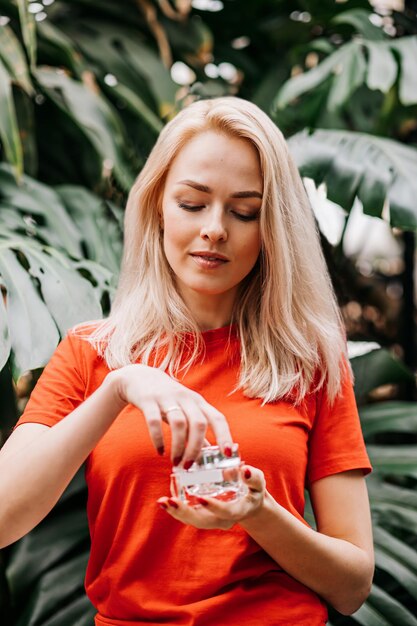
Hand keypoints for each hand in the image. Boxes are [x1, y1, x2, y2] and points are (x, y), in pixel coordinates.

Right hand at [108, 364, 232, 465]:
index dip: (225, 435)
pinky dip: (158, 439)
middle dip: (196, 448)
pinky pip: (154, 421)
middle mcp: (186, 398)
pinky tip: (160, 451)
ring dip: (178, 446)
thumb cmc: (167, 399)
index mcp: (198, 402)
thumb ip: (195, 430)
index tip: (228, 454)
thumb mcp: (185, 410)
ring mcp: (167, 398)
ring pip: (179, 423)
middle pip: (199, 423)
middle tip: (189, 466)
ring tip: (176, 462)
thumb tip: (209, 452)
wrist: (139, 377)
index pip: (217, 418)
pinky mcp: (149, 400)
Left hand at [157, 465, 265, 528]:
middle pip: (201, 521)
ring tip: (162, 501)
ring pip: (191, 519)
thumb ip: (252, 477)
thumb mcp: (258, 482)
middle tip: (169, 501)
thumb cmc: (253, 489)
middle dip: (184, 512)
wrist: (249, 501)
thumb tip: (243, 469)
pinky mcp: (202, 514)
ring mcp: (211, 519)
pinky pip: (187, 513)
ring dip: (176, 511)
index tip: (201, 498)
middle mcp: (222, 520)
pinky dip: (176, 506)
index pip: (225, 512)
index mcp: (237, 512)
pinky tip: (165, 496)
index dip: (213, 507)